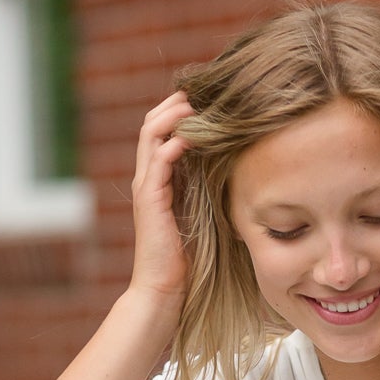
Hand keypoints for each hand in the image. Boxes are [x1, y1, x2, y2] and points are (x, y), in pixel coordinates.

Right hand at [127, 91, 193, 307]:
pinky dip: (175, 143)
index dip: (180, 111)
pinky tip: (194, 135)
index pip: (163, 131)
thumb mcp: (201, 214)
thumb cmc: (187, 258)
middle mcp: (148, 177)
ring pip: (151, 133)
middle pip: (153, 123)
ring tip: (197, 102)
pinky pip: (159, 160)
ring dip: (174, 114)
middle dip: (175, 103)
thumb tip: (233, 171)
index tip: (208, 100)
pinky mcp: (150, 199)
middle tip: (203, 90)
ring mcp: (146, 186)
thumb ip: (206, 190)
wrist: (164, 289)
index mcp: (159, 179)